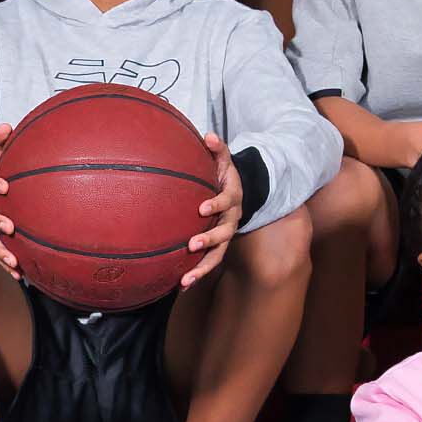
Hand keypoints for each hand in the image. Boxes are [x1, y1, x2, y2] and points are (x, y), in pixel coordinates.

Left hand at [182, 134, 242, 286]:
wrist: (240, 193)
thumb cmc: (224, 175)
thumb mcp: (224, 160)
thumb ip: (218, 149)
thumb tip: (209, 136)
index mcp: (233, 197)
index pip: (227, 200)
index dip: (216, 204)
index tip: (202, 208)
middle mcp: (232, 219)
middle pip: (225, 232)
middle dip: (210, 239)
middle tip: (192, 245)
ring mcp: (226, 235)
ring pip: (218, 254)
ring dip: (203, 267)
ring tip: (186, 279)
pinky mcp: (218, 247)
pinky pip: (210, 262)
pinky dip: (197, 274)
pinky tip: (181, 286)